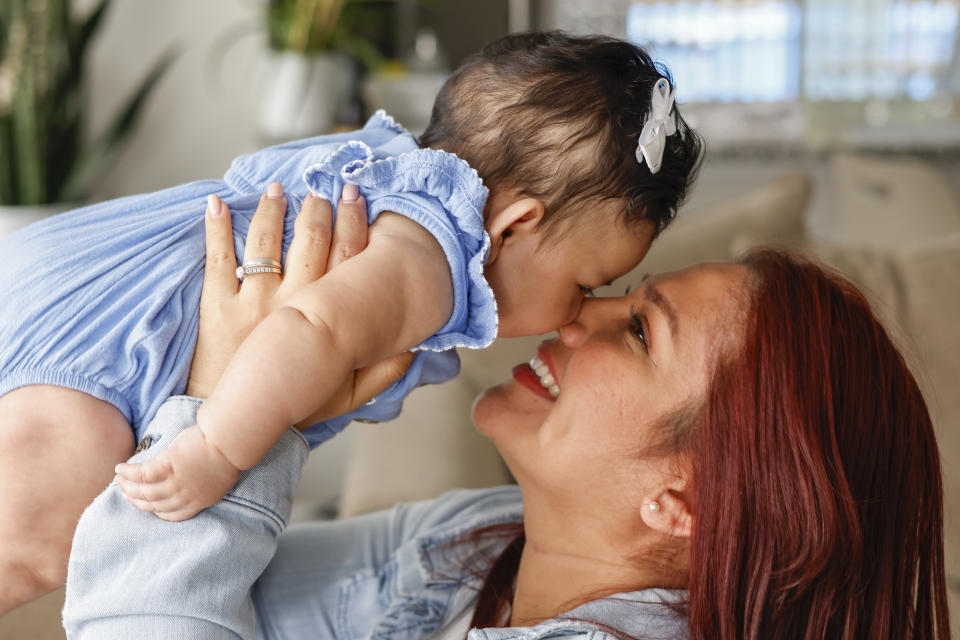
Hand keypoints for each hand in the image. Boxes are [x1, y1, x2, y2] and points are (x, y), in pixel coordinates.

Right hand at [115, 425, 239, 521]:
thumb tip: (188, 479)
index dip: (156, 510)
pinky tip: (120, 468)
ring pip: (144, 491)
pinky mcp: (168, 466)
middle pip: (154, 504)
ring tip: (119, 480)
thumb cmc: (228, 453)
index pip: (172, 514)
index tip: (146, 505)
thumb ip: (201, 484)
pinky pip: (142, 474)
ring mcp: (176, 482)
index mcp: (200, 501)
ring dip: (128, 487)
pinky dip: (129, 473)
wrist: (230, 441)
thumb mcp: (217, 478)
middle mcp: (185, 496)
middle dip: (137, 500)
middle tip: (126, 493)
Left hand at [118, 184, 412, 520]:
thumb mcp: (346, 400)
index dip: (354, 223)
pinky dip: (216, 226)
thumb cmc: (289, 409)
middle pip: (310, 240)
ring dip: (273, 209)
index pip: (346, 258)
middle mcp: (293, 303)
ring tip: (279, 188)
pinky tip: (217, 201)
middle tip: (324, 188)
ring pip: (266, 241)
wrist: (234, 427)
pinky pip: (217, 258)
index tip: (357, 198)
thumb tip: (414, 349)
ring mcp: (252, 302)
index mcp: (325, 319)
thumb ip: (382, 374)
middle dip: (319, 208)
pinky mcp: (217, 307)